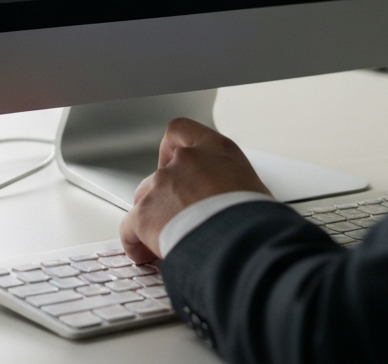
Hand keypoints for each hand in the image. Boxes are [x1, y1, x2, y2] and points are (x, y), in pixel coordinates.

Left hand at [119, 117, 269, 263]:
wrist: (243, 245)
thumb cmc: (258, 223)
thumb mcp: (254, 191)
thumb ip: (234, 188)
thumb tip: (236, 209)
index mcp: (217, 149)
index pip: (181, 131)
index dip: (171, 149)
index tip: (172, 164)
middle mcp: (187, 159)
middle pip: (161, 173)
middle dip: (165, 197)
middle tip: (178, 221)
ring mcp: (163, 184)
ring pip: (144, 200)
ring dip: (153, 219)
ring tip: (166, 243)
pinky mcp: (145, 213)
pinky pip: (129, 228)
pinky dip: (135, 243)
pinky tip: (146, 257)